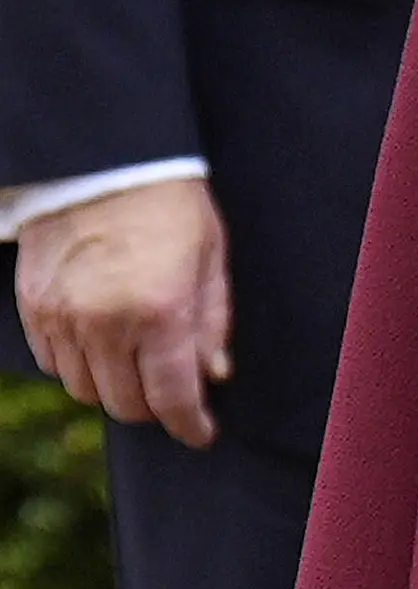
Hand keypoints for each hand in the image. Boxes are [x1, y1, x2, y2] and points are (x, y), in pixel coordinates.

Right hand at [15, 177, 231, 445]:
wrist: (102, 157)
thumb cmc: (166, 201)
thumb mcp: (209, 256)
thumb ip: (212, 321)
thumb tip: (213, 375)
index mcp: (160, 312)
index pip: (172, 398)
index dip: (189, 425)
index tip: (200, 432)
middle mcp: (106, 322)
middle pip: (124, 404)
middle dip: (153, 408)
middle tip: (170, 395)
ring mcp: (63, 316)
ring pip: (84, 389)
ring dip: (112, 387)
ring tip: (134, 365)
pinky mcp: (34, 304)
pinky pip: (52, 362)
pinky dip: (76, 364)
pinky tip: (99, 345)